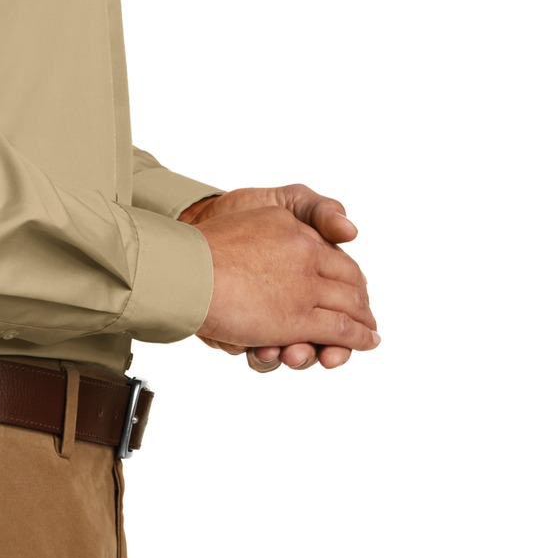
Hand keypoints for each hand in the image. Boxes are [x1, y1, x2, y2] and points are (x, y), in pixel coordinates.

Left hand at [180, 185, 378, 368]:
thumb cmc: (248, 208)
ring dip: (295, 356)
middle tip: (322, 355)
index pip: (350, 308)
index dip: (357, 327)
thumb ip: (323, 211)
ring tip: (288, 353)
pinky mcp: (242, 324)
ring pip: (294, 350)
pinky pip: (258, 350)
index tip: (360, 338)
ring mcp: (269, 314)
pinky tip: (257, 348)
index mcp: (321, 275)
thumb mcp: (291, 201)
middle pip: (324, 338)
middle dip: (325, 349)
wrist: (197, 221)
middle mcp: (298, 300)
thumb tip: (352, 230)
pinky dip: (262, 353)